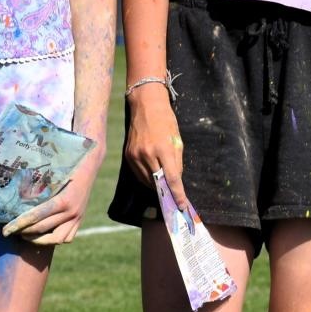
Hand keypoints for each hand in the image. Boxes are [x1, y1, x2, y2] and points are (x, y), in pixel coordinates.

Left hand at [4, 142, 104, 244]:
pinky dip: (53, 239)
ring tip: (26, 234)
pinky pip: (67, 238)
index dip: (18, 225)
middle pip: (42, 229)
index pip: (36, 216)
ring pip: (56, 239)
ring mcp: (77, 218)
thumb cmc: (67, 165)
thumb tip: (14, 196)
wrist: (89, 164)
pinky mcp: (80, 220)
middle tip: (11, 231)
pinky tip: (43, 234)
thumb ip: (37, 187)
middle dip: (23, 232)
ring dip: (38, 240)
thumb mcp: (52, 175)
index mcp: (63, 200)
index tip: (5, 230)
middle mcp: (71, 212)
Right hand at [123, 85, 188, 211]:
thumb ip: (177, 162)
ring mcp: (135, 156)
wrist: (145, 106)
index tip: (182, 206)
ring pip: (147, 181)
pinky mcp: (128, 156)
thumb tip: (175, 181)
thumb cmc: (166, 121)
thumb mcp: (177, 140)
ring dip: (156, 186)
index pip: (172, 179)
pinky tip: (153, 177)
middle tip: (175, 200)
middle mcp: (147, 154)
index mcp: (163, 149)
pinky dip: (147, 179)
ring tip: (165, 188)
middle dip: (167, 193)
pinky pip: (138, 174)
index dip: (178, 195)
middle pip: (158, 183)